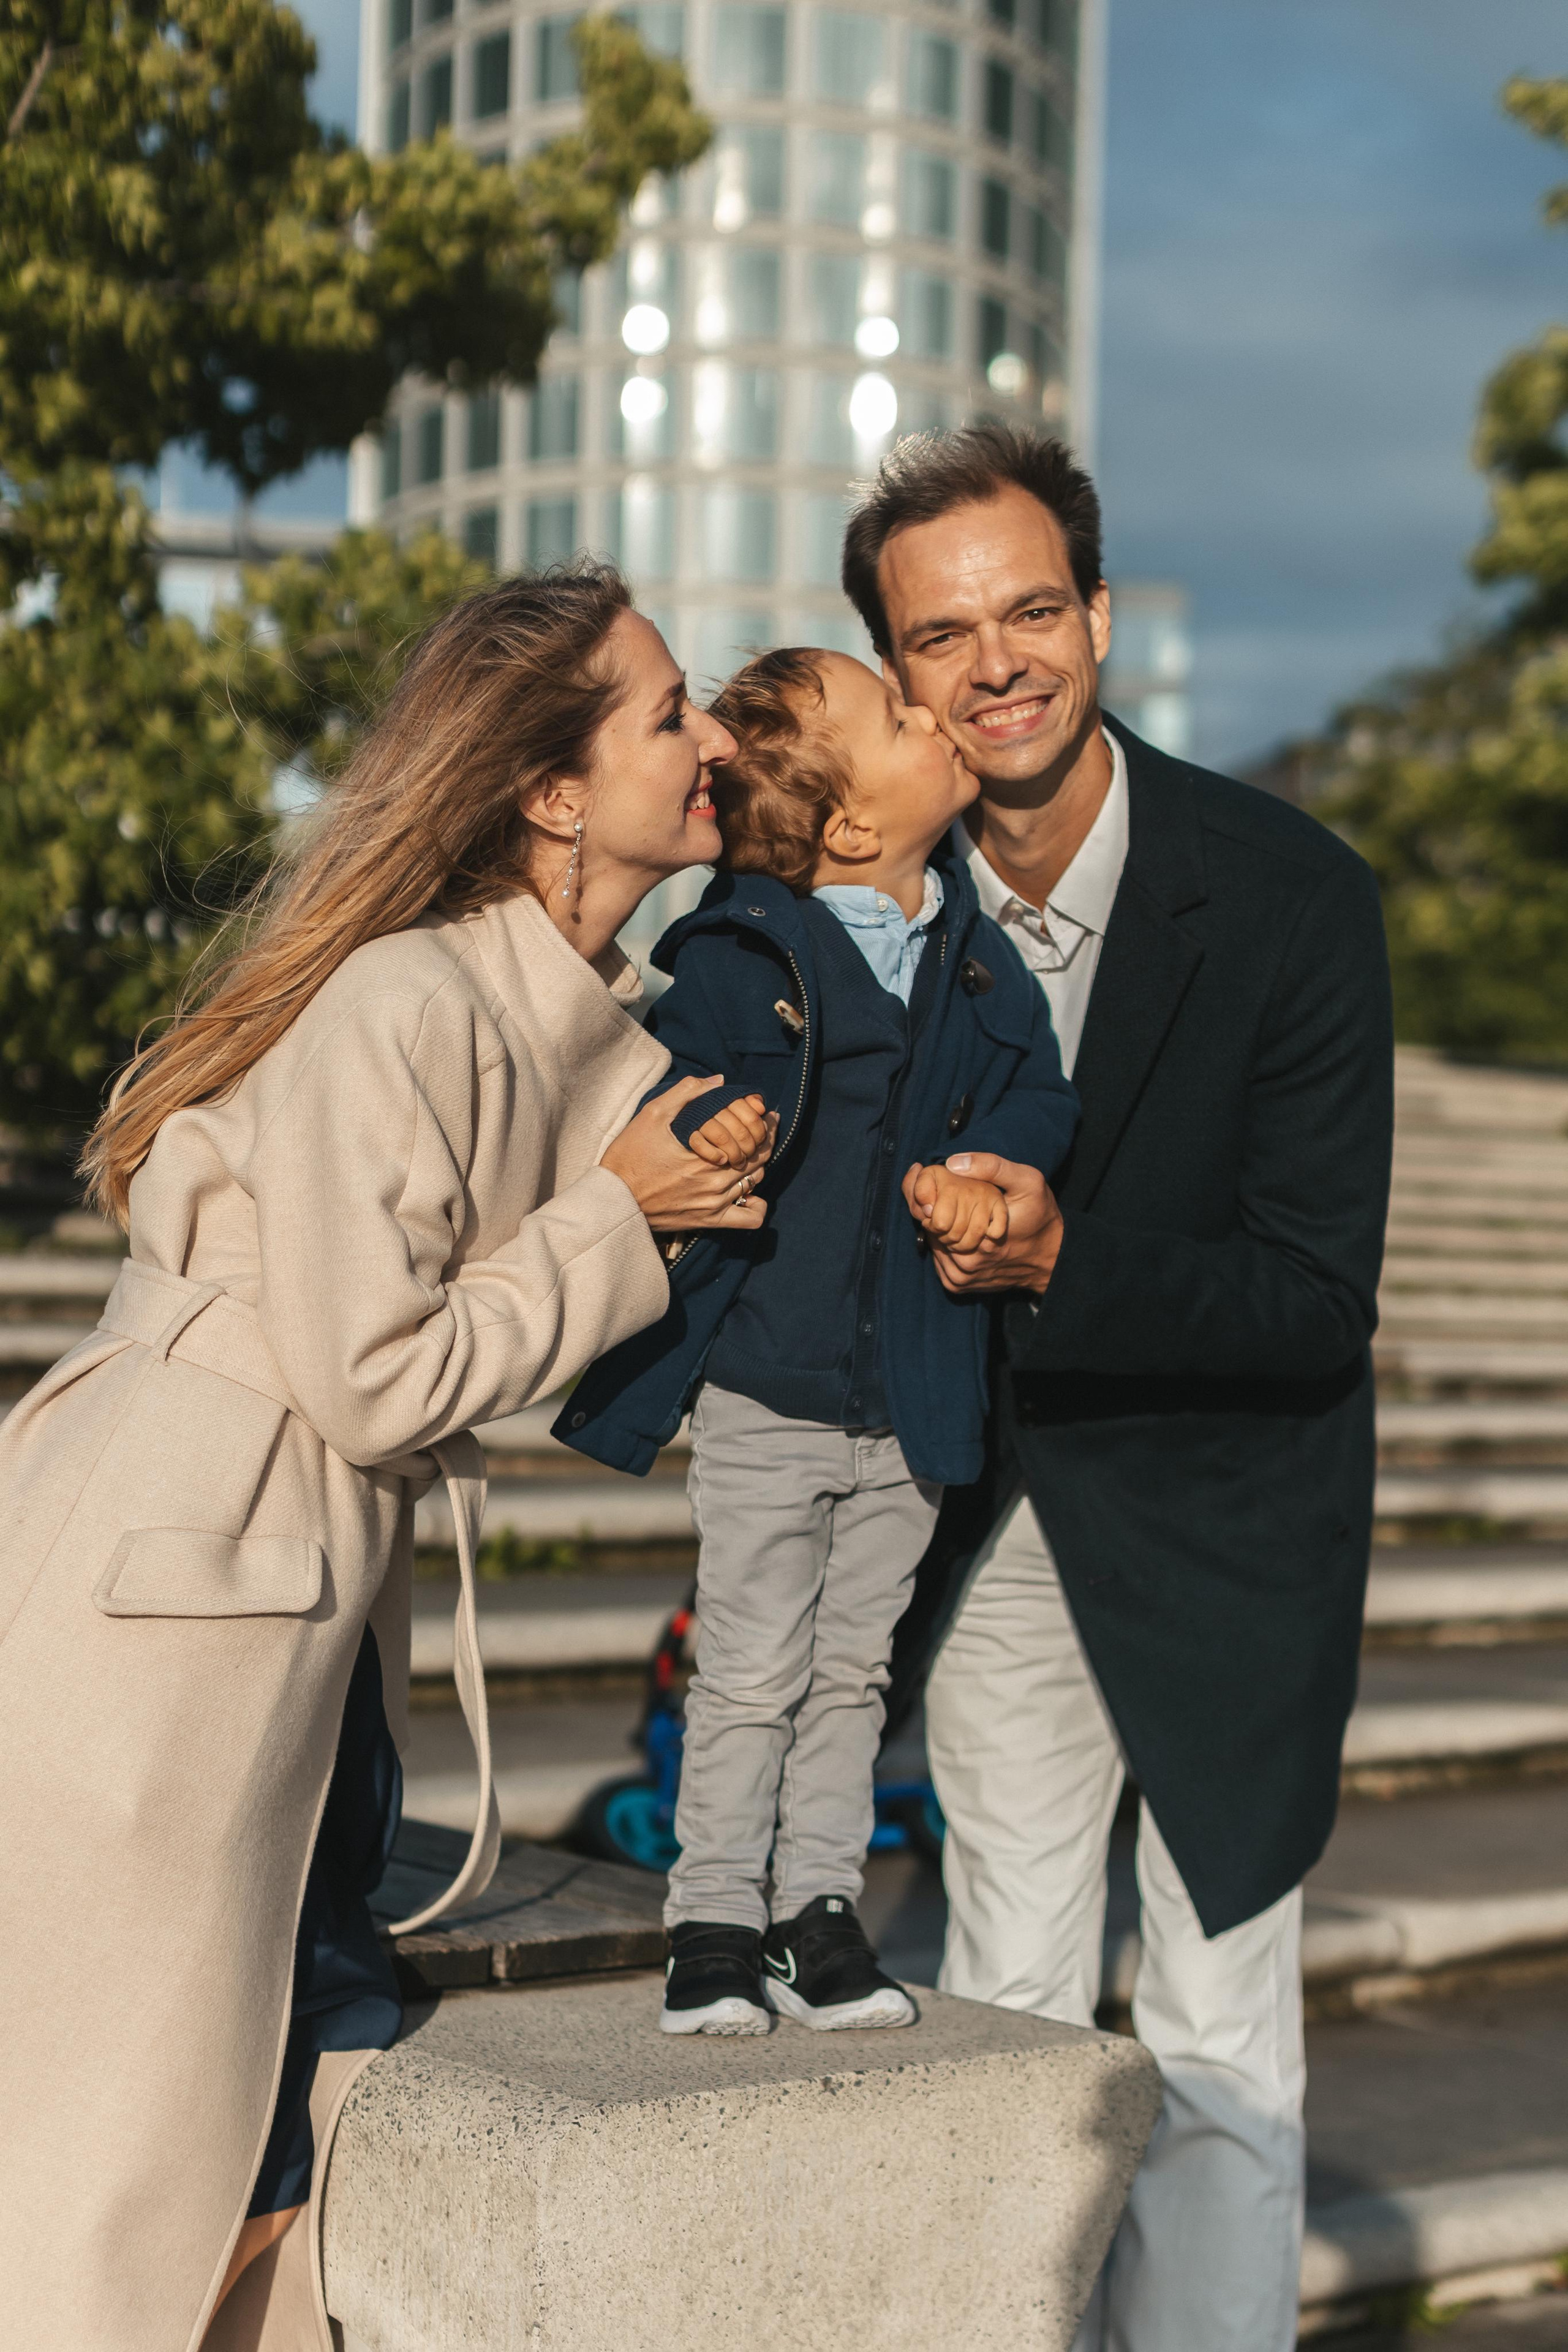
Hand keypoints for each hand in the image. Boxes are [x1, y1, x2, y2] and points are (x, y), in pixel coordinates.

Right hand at [602, 1076, 770, 1232]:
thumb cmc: (629, 1156)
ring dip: (759, 1164)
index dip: (764, 1122)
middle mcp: (716, 1180)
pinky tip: (750, 1193)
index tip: (765, 1114)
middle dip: (765, 1139)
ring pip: (757, 1180)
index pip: (754, 1135)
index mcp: (707, 1153)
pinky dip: (757, 1206)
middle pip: (760, 1156)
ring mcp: (715, 1203)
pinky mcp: (709, 1221)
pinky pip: (749, 1219)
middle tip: (764, 1128)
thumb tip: (719, 1081)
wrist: (612, 1200)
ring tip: (752, 1152)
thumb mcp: (652, 1115)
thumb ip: (686, 1093)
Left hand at [901, 1153, 1063, 1294]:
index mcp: (977, 1237)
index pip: (930, 1213)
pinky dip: (942, 1245)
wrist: (1051, 1258)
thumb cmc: (1040, 1217)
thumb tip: (952, 1163)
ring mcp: (961, 1278)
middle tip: (944, 1194)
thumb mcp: (1028, 1181)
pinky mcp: (960, 1285)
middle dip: (933, 1209)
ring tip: (952, 1211)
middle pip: (929, 1228)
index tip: (928, 1176)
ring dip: (937, 1227)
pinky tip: (958, 1231)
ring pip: (932, 1244)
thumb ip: (992, 1167)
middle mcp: (964, 1263)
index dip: (926, 1192)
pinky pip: (938, 1260)